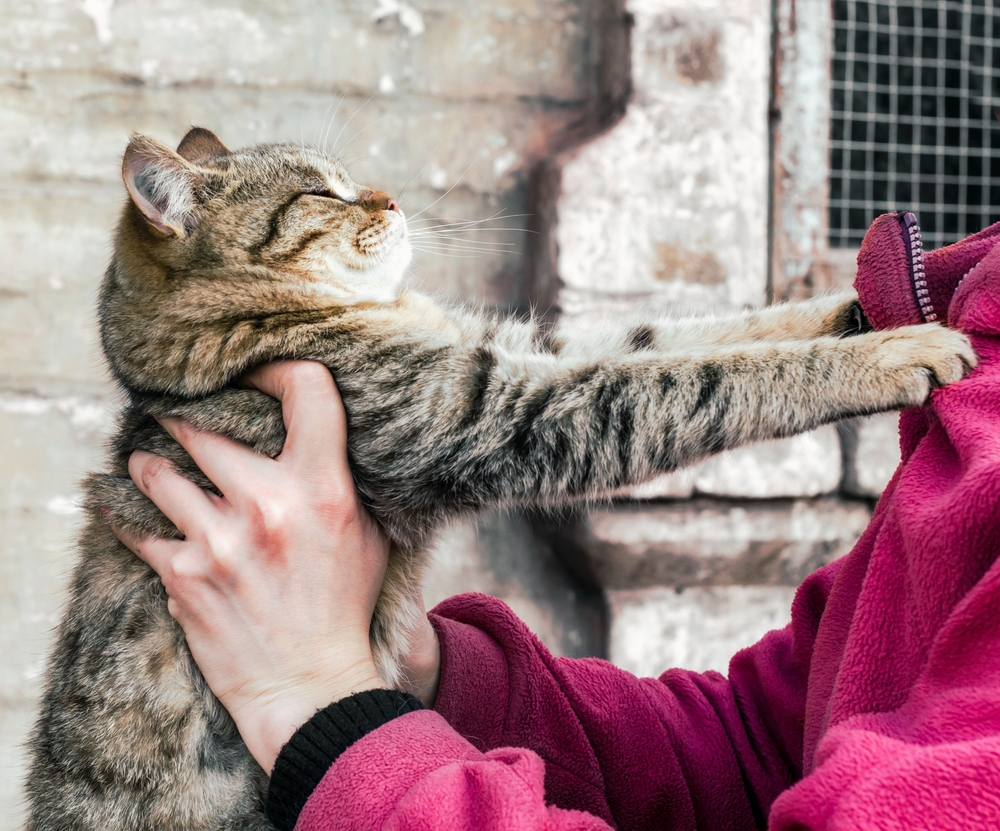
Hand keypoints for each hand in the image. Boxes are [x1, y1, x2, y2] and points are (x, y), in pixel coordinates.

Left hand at [113, 361, 392, 772]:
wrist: (311, 685)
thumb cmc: (342, 606)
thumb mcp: (366, 535)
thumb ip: (342, 480)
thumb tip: (316, 431)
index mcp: (324, 489)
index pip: (306, 390)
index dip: (278, 369)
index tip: (255, 375)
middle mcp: (269, 505)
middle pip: (206, 426)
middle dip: (187, 419)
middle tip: (179, 415)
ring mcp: (220, 539)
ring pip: (158, 472)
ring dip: (150, 466)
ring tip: (148, 463)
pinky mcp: (183, 575)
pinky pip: (139, 529)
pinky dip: (133, 520)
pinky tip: (131, 513)